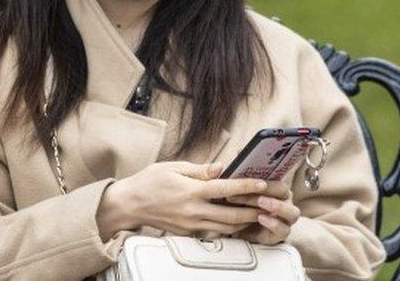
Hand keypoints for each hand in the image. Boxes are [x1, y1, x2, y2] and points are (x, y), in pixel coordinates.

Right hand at [98, 161, 266, 238]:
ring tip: (258, 213)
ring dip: (244, 222)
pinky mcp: (188, 233)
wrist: (130, 204)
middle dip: (253, 211)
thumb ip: (200, 170)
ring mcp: (191, 225)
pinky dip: (228, 227)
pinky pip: (213, 231)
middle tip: (268, 204)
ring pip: (225, 228)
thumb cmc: (150, 181)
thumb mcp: (174, 167)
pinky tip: (237, 219)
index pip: (226, 189)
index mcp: (191, 192)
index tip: (262, 183)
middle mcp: (194, 211)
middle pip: (231, 216)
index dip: (246, 186)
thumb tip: (222, 167)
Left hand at [224, 179, 300, 244]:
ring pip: (291, 212)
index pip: (277, 179)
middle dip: (269, 190)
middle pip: (285, 193)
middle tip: (255, 189)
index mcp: (275, 188)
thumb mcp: (236, 189)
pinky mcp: (280, 233)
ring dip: (277, 206)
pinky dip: (274, 224)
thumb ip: (237, 173)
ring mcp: (285, 218)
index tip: (252, 179)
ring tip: (261, 202)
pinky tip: (261, 218)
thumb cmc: (239, 205)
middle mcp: (284, 202)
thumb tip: (234, 154)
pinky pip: (284, 230)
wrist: (237, 230)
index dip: (267, 179)